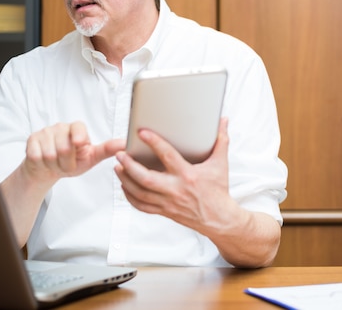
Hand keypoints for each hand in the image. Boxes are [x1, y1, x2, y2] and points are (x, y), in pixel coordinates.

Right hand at [23, 121, 125, 183]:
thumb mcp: (91, 157)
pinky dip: (42, 164)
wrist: (48, 169)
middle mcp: (60, 127)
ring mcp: (45, 132)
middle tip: (67, 164)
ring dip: (55, 165)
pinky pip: (37, 156)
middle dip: (67, 163)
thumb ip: (107, 150)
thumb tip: (125, 144)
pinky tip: (45, 162)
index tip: (79, 144)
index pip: (78, 128)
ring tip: (56, 163)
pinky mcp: (31, 140)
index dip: (78, 138)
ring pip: (50, 154)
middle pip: (64, 148)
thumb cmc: (72, 162)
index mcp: (77, 128)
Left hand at [114, 118, 236, 230]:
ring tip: (118, 166)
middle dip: (130, 166)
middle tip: (120, 154)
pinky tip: (125, 185)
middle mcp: (175, 189)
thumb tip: (223, 122)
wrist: (218, 219)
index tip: (142, 133)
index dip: (154, 142)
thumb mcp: (221, 164)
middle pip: (146, 178)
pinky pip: (142, 206)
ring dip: (126, 179)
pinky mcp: (164, 211)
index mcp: (188, 175)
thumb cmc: (218, 190)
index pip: (168, 156)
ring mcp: (168, 202)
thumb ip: (220, 141)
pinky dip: (130, 196)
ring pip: (140, 193)